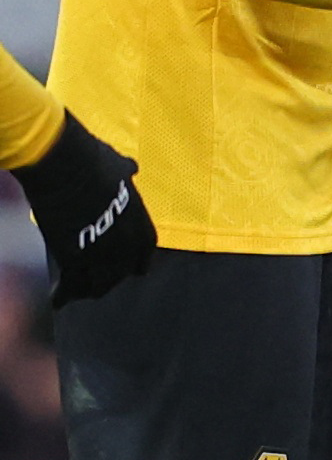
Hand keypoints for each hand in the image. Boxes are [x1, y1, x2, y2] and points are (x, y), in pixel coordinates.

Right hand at [9, 110, 156, 304]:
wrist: (65, 164)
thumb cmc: (92, 159)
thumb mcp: (118, 165)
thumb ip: (126, 172)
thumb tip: (132, 167)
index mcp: (139, 217)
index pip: (146, 249)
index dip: (138, 261)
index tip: (133, 269)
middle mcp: (125, 239)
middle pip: (123, 271)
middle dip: (112, 278)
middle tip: (98, 282)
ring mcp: (100, 250)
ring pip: (100, 284)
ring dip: (89, 290)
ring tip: (77, 293)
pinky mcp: (73, 257)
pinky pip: (73, 286)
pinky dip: (65, 295)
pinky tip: (58, 299)